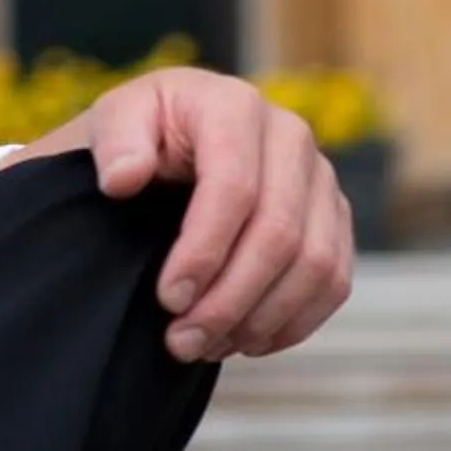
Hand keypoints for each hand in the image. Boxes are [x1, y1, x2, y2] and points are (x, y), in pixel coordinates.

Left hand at [2, 66, 352, 362]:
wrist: (174, 142)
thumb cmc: (142, 134)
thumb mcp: (115, 121)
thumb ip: (116, 142)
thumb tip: (124, 178)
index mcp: (234, 105)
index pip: (234, 186)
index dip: (204, 250)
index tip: (168, 298)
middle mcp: (290, 135)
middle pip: (279, 232)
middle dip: (230, 298)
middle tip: (183, 340)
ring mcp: (320, 178)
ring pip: (315, 264)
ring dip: (262, 318)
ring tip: (208, 345)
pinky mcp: (334, 217)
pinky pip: (335, 280)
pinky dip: (294, 321)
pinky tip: (246, 340)